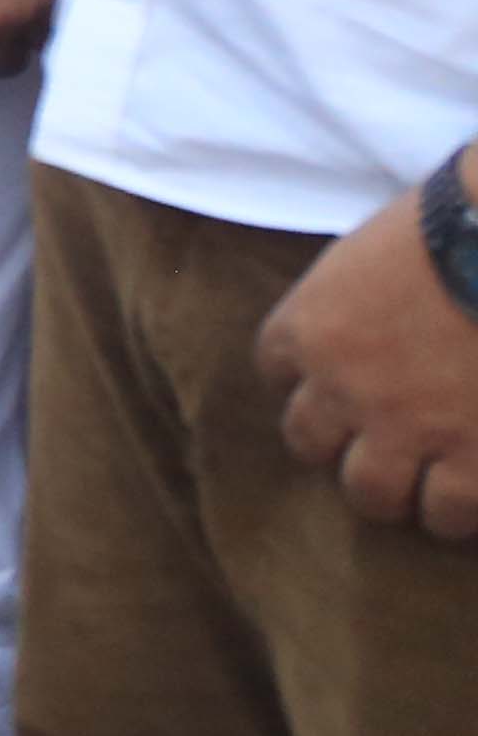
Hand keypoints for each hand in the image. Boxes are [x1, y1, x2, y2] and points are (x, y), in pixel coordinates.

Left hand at [253, 180, 477, 542]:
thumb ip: (360, 294)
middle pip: (310, 442)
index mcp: (311, 327)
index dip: (310, 377)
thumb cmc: (453, 223)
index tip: (337, 379)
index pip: (278, 368)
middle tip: (378, 443)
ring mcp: (407, 429)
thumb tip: (374, 311)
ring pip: (373, 492)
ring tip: (426, 489)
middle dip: (341, 443)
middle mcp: (343, 387)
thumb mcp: (377, 248)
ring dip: (396, 490)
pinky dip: (460, 512)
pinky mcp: (474, 457)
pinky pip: (451, 511)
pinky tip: (472, 504)